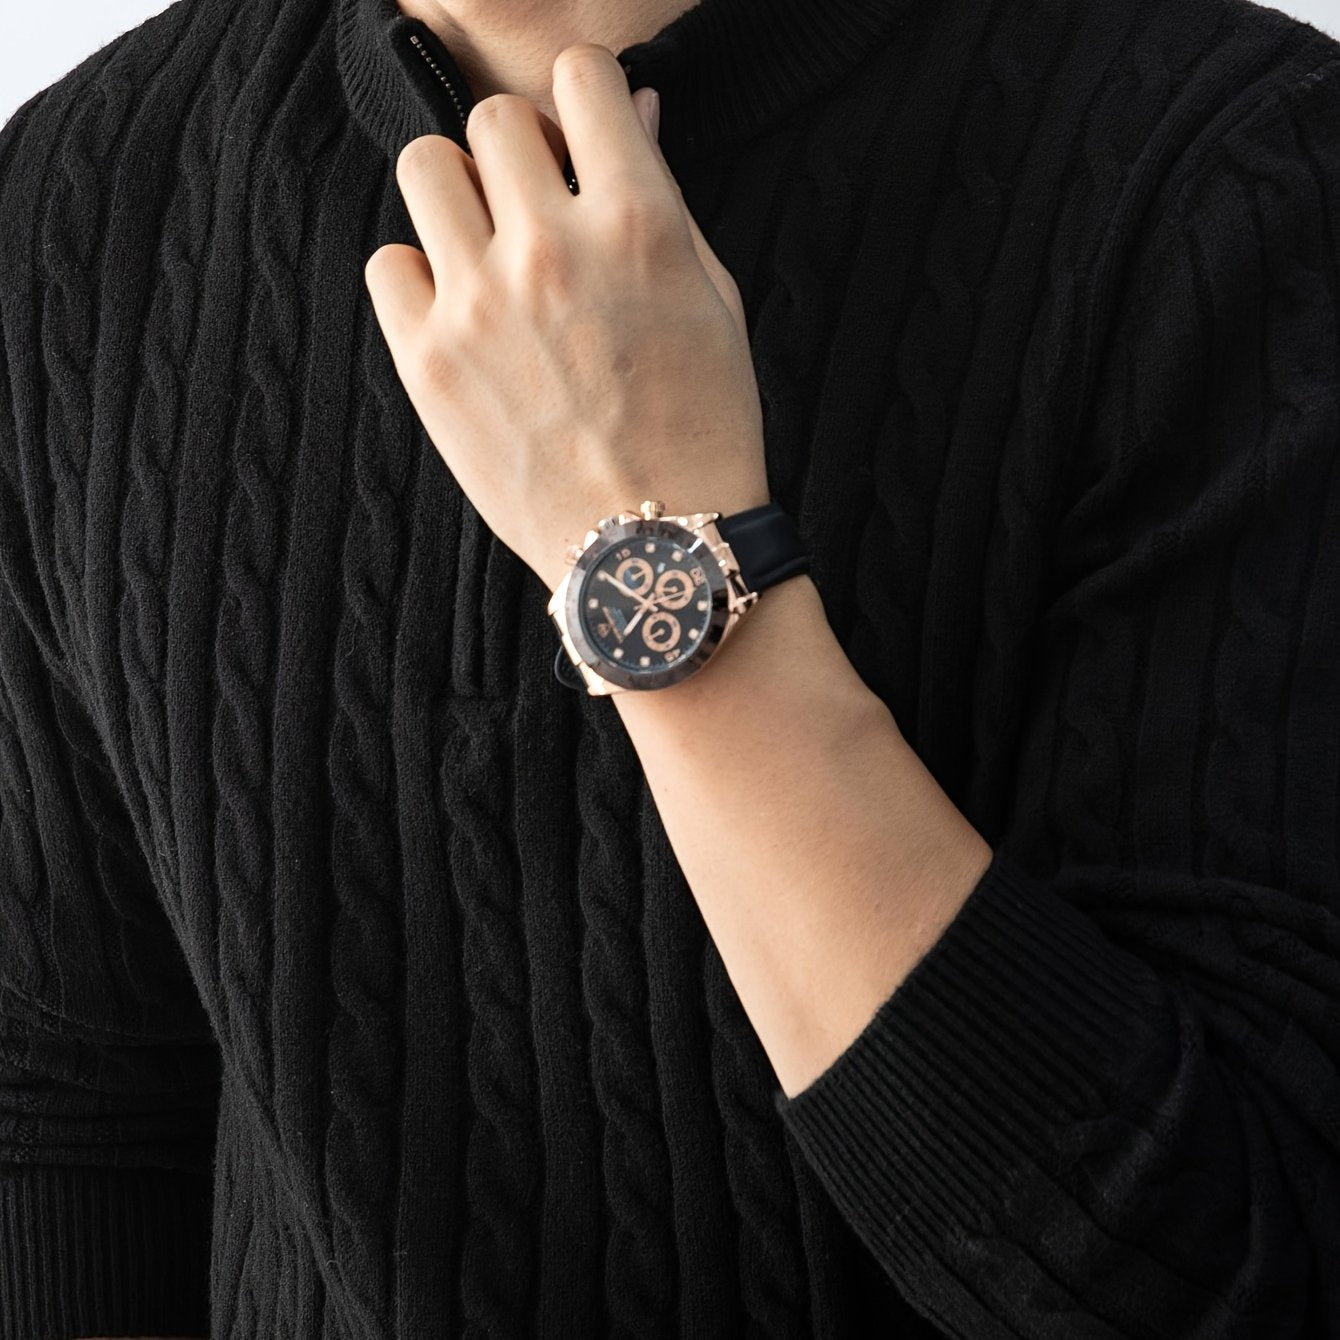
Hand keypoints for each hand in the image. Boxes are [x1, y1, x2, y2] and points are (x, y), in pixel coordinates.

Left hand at [362, 43, 769, 593]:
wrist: (654, 552)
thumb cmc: (702, 431)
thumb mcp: (715, 302)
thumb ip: (664, 196)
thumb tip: (632, 108)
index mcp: (637, 224)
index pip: (582, 75)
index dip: (584, 98)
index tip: (583, 135)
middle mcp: (550, 250)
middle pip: (493, 118)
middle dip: (520, 153)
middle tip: (537, 209)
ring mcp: (480, 305)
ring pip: (425, 166)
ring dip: (459, 195)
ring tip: (489, 254)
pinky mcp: (427, 362)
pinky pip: (388, 262)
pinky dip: (418, 277)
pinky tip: (459, 314)